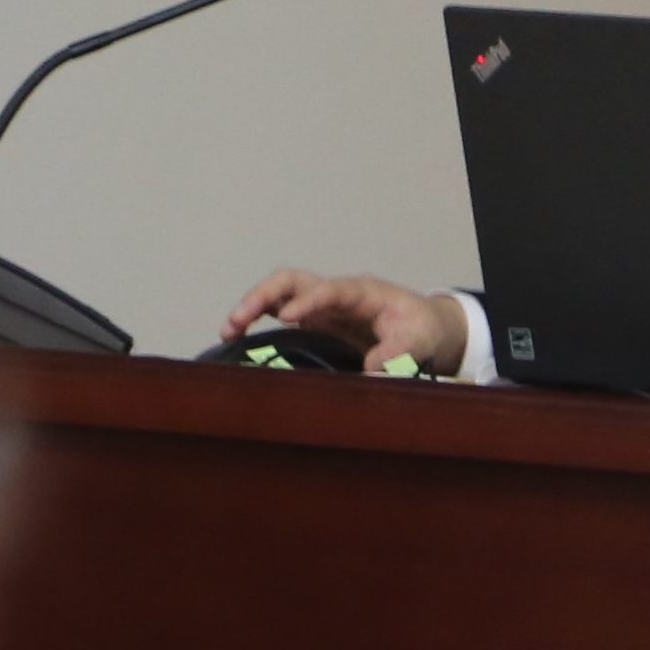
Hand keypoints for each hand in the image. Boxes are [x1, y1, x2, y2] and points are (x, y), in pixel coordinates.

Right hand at [214, 270, 468, 371]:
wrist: (420, 325)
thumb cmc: (419, 327)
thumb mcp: (419, 339)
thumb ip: (398, 351)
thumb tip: (372, 368)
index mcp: (363, 292)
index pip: (332, 289)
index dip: (309, 300)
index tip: (288, 316)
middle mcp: (335, 293)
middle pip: (293, 280)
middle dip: (264, 296)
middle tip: (238, 321)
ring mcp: (321, 304)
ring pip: (280, 292)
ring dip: (252, 305)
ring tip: (228, 330)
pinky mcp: (312, 319)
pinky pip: (278, 309)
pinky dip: (257, 318)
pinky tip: (237, 337)